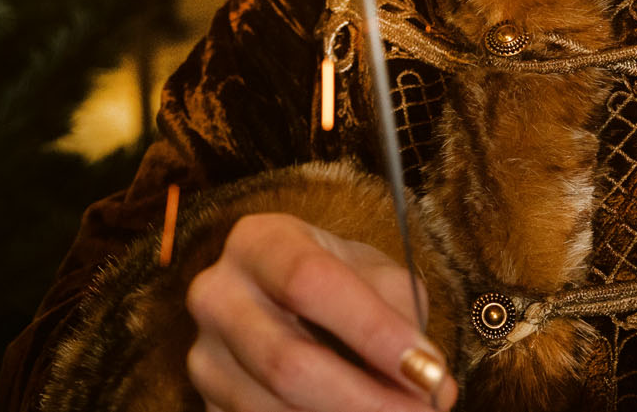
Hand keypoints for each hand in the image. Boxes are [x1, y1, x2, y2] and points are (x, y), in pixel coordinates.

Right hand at [186, 211, 456, 411]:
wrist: (282, 301)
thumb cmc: (337, 281)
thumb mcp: (372, 273)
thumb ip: (401, 315)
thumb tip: (431, 382)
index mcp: (258, 241)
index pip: (309, 282)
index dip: (372, 330)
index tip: (427, 367)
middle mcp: (217, 295)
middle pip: (287, 362)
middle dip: (365, 398)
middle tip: (423, 410)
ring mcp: (205, 355)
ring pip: (276, 408)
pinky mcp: (208, 402)